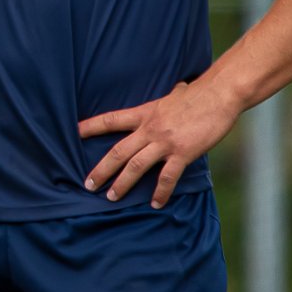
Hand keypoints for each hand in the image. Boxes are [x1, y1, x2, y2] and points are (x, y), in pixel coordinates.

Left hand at [78, 77, 242, 207]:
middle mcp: (149, 129)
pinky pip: (167, 177)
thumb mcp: (174, 94)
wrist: (218, 95)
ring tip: (111, 197)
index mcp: (144, 113)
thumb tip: (179, 88)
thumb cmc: (198, 94)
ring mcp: (165, 142)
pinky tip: (155, 203)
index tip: (73, 133)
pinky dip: (160, 192)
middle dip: (101, 169)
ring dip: (122, 183)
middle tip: (88, 184)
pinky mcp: (183, 153)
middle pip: (118, 151)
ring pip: (136, 166)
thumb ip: (170, 97)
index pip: (110, 120)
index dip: (90, 126)